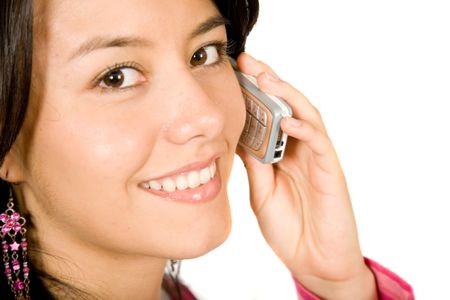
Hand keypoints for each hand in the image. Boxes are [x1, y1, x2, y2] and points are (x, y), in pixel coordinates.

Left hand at [235, 53, 376, 298]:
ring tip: (265, 78)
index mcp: (282, 155)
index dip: (253, 94)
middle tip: (247, 61)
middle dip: (268, 82)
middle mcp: (300, 150)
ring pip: (306, 115)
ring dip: (287, 95)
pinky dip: (303, 128)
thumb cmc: (288, 229)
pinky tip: (285, 118)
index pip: (269, 116)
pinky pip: (319, 142)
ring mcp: (316, 158)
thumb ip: (256, 165)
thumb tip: (239, 136)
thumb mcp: (261, 193)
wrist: (313, 262)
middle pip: (287, 106)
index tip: (232, 75)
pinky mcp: (330, 170)